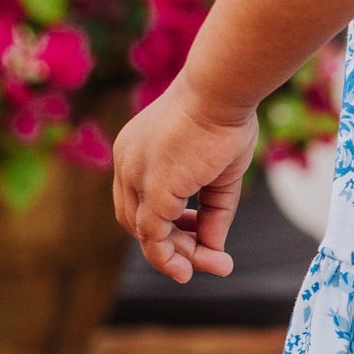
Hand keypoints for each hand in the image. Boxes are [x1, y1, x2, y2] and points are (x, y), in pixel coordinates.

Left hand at [112, 76, 257, 282]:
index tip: (201, 234)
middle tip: (209, 259)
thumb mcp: (220, 172)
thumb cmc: (227, 116)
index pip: (141, 200)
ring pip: (146, 233)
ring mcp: (135, 176)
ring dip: (177, 256)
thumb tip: (214, 252)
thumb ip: (213, 211)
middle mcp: (127, 163)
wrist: (223, 88)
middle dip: (174, 244)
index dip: (170, 222)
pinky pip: (155, 237)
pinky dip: (173, 257)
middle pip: (139, 220)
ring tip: (213, 265)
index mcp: (136, 150)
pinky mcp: (153, 190)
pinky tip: (199, 264)